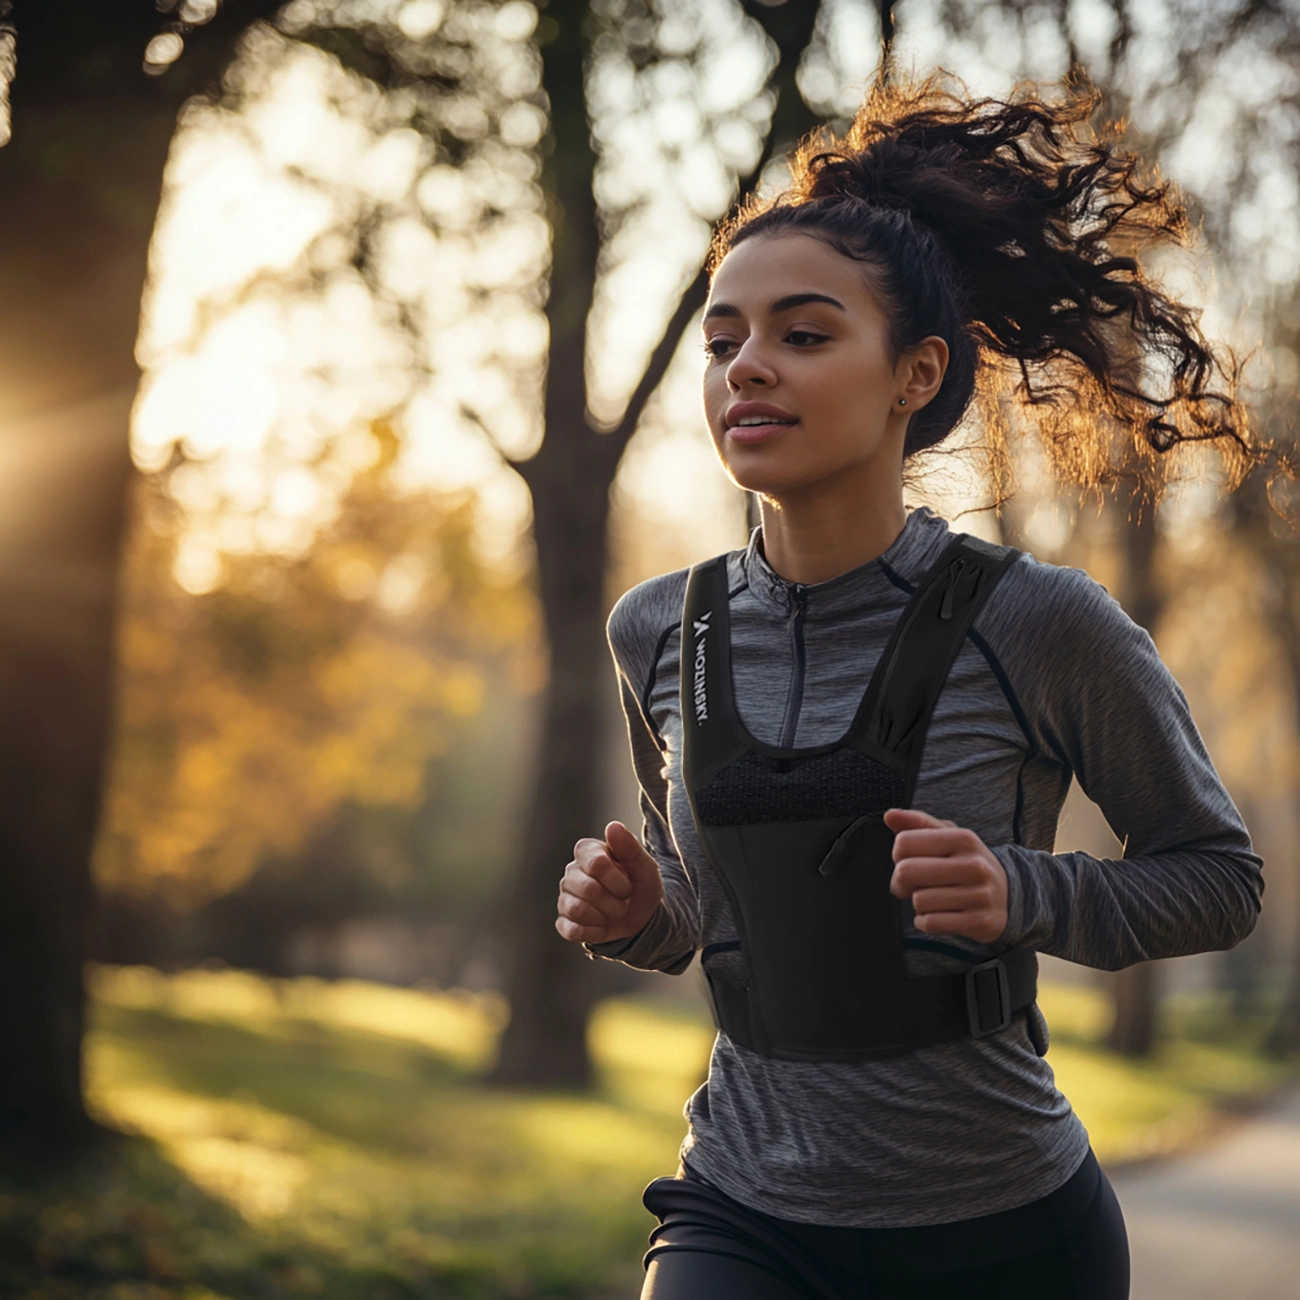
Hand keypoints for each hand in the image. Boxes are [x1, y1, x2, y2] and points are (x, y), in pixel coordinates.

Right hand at [555, 821, 663, 945]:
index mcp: (588, 851)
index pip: (597, 864)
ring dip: (604, 917)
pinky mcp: (563, 921)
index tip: (629, 885)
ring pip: (578, 910)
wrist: (641, 919)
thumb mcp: (645, 869)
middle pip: (588, 889)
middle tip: (623, 901)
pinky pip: (572, 930)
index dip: (618, 881)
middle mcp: (572, 870)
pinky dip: (593, 932)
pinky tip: (601, 926)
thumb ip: (630, 847)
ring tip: (612, 912)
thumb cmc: (640, 887)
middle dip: (614, 902)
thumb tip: (612, 826)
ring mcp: (565, 896)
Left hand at [884, 807, 1008, 943]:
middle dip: (900, 882)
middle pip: (906, 872)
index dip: (897, 854)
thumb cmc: (967, 863)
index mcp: (963, 838)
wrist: (1009, 896)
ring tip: (932, 898)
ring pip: (918, 901)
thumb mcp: (948, 836)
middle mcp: (974, 865)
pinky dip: (925, 922)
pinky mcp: (979, 922)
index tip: (908, 860)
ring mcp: (979, 895)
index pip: (904, 843)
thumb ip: (918, 823)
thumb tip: (890, 815)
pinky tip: (937, 915)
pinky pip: (931, 923)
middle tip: (910, 885)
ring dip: (918, 903)